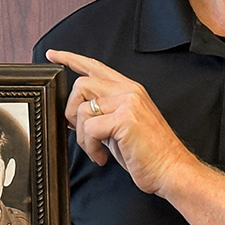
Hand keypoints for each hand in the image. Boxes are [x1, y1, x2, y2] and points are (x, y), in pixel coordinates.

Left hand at [46, 49, 195, 194]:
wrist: (171, 169)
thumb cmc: (148, 153)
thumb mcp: (120, 126)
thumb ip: (101, 113)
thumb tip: (75, 116)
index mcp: (128, 89)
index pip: (94, 66)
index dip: (70, 58)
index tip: (53, 55)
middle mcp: (128, 91)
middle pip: (81, 85)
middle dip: (73, 112)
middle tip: (82, 133)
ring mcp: (128, 102)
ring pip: (83, 109)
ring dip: (82, 136)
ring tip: (96, 149)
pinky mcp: (125, 118)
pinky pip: (89, 129)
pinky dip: (90, 147)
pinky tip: (102, 156)